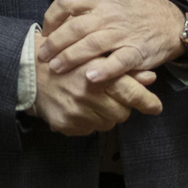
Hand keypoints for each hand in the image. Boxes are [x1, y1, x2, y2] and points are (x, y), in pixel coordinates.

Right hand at [33, 34, 161, 136]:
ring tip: (93, 101)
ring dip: (106, 115)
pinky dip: (89, 121)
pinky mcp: (66, 124)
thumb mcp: (96, 57)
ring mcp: (76, 112)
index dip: (147, 101)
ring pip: (107, 123)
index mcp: (97, 75)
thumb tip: (150, 78)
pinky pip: (89, 130)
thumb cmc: (67, 60)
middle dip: (121, 106)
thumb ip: (124, 69)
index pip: (131, 93)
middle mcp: (88, 95)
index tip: (156, 107)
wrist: (31, 72)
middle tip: (111, 96)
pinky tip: (80, 108)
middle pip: (122, 113)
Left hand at [38, 0, 186, 85]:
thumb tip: (56, 22)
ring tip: (56, 69)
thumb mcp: (109, 1)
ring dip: (71, 58)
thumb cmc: (132, 13)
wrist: (169, 21)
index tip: (45, 33)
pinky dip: (104, 70)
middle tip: (43, 57)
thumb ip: (85, 9)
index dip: (51, 18)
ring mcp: (123, 32)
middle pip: (75, 27)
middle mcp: (109, 13)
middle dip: (55, 44)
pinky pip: (118, 61)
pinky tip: (90, 78)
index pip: (66, 2)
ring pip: (92, 44)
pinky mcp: (137, 51)